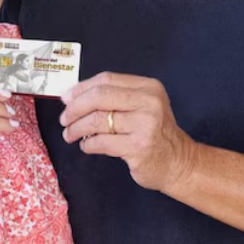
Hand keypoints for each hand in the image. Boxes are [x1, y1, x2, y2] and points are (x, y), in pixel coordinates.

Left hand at [60, 72, 197, 191]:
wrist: (179, 163)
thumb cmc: (155, 134)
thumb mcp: (142, 107)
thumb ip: (115, 98)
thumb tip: (74, 96)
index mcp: (148, 88)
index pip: (107, 80)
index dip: (81, 88)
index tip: (66, 98)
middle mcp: (149, 103)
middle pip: (100, 97)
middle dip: (75, 108)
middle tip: (64, 119)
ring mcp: (145, 125)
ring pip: (98, 120)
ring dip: (77, 128)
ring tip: (70, 134)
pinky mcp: (139, 148)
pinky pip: (102, 142)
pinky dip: (88, 144)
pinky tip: (87, 146)